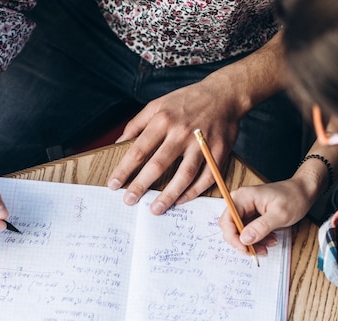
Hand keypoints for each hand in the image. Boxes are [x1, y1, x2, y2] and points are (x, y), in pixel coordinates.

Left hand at [107, 80, 239, 214]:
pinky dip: (193, 191)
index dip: (124, 169)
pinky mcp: (219, 151)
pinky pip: (206, 177)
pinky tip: (180, 200)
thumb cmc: (186, 101)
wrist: (224, 94)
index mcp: (163, 120)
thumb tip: (118, 143)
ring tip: (155, 209)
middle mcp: (182, 132)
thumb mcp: (157, 105)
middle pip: (159, 164)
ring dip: (169, 195)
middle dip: (141, 185)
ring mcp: (202, 143)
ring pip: (184, 174)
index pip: (139, 149)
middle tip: (129, 201)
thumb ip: (136, 124)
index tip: (113, 184)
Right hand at [219, 179, 314, 254]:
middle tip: (257, 251)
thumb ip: (261, 227)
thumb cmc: (293, 197)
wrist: (303, 191)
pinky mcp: (250, 215)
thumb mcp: (280, 214)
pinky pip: (247, 231)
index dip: (233, 237)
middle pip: (230, 228)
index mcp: (242, 197)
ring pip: (239, 232)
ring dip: (252, 242)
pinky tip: (269, 239)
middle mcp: (239, 202)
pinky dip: (257, 239)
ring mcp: (244, 208)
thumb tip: (244, 239)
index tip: (245, 249)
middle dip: (243, 242)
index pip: (226, 221)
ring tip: (269, 244)